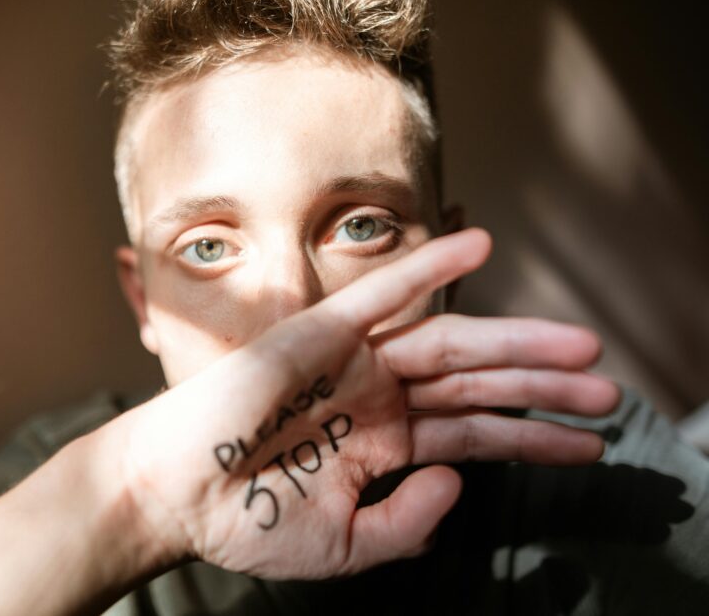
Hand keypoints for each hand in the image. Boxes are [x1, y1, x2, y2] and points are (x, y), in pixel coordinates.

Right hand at [119, 228, 618, 579]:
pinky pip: (383, 292)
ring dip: (515, 339)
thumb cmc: (248, 521)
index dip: (533, 439)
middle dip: (543, 386)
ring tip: (581, 345)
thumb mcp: (346, 545)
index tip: (593, 445)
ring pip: (448, 341)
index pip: (474, 434)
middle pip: (475, 382)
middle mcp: (376, 397)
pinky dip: (429, 266)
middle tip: (609, 390)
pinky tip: (480, 244)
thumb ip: (408, 523)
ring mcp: (352, 361)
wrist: (179, 496)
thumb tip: (458, 486)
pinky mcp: (321, 332)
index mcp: (382, 444)